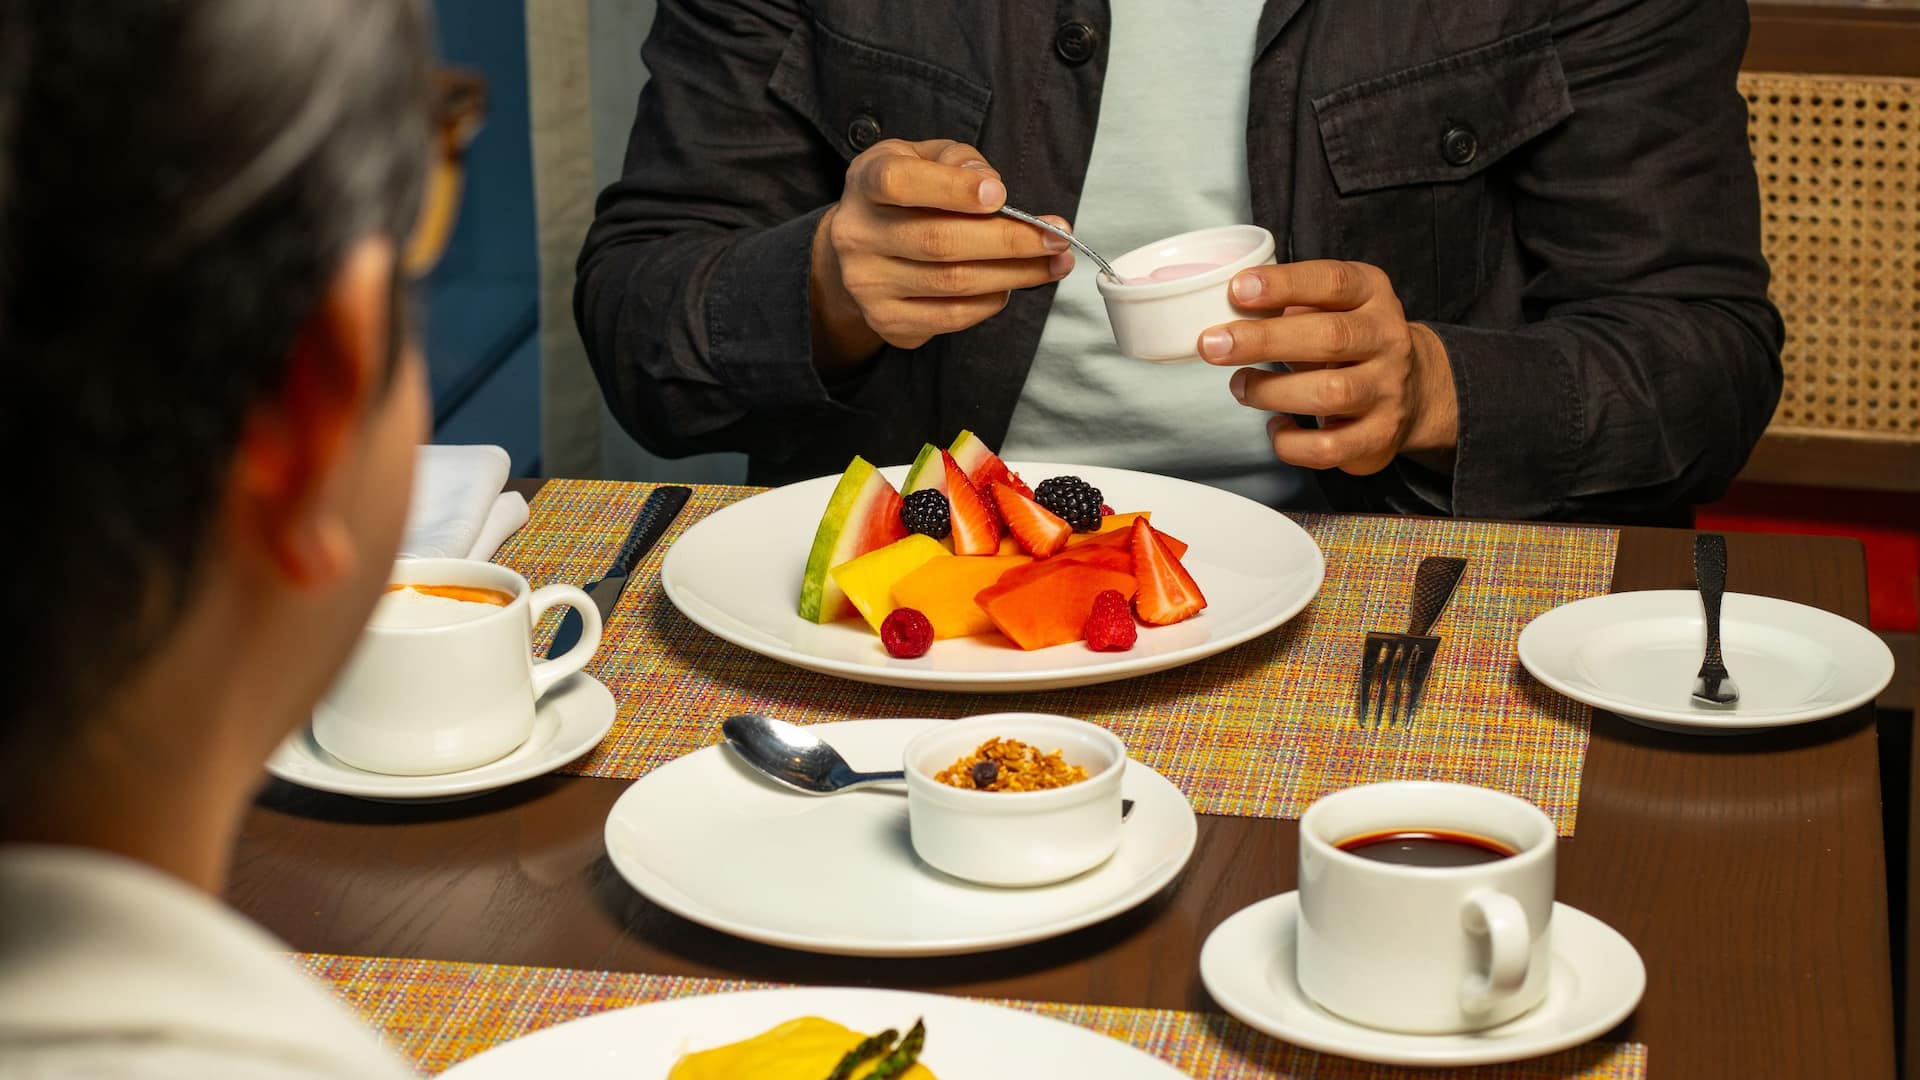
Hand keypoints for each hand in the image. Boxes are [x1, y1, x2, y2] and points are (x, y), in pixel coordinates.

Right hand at [810, 139, 1073, 374]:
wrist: (862, 248)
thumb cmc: (905, 195)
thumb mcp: (922, 157)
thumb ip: (956, 160)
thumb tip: (990, 185)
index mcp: (865, 183)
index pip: (899, 183)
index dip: (951, 189)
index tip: (1000, 194)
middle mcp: (857, 235)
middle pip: (938, 241)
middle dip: (1009, 240)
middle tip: (1058, 237)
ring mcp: (868, 284)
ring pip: (953, 283)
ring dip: (1015, 274)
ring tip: (1054, 263)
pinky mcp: (887, 321)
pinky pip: (951, 316)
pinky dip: (991, 301)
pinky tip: (1011, 284)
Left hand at [1197, 260, 1458, 474]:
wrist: (1416, 391)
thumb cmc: (1352, 342)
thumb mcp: (1334, 306)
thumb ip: (1290, 301)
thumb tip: (1225, 308)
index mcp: (1372, 295)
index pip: (1332, 281)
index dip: (1284, 284)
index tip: (1237, 290)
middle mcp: (1388, 339)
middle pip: (1330, 337)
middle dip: (1263, 341)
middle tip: (1213, 345)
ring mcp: (1388, 391)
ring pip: (1330, 394)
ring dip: (1271, 391)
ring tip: (1241, 386)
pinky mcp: (1379, 438)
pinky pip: (1328, 448)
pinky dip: (1291, 442)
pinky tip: (1276, 426)